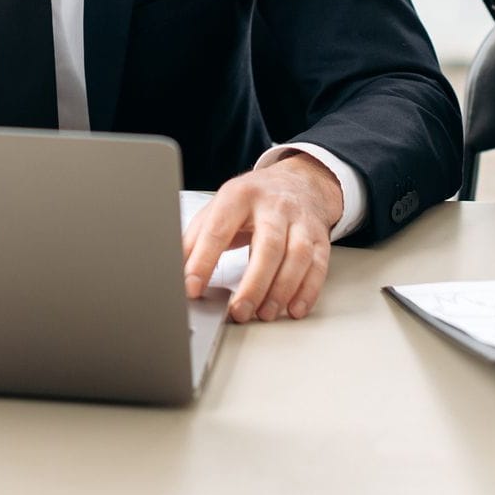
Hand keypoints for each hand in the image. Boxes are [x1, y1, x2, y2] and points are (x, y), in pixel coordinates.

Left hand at [182, 152, 342, 322]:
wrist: (297, 181)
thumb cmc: (251, 200)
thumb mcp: (218, 208)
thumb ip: (196, 239)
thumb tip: (174, 271)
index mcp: (239, 195)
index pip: (219, 230)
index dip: (203, 261)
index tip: (192, 287)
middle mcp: (274, 206)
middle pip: (268, 246)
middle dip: (254, 284)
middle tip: (239, 312)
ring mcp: (300, 220)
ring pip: (297, 257)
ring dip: (281, 291)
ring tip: (264, 314)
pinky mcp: (319, 236)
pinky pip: (318, 266)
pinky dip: (308, 291)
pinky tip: (293, 309)